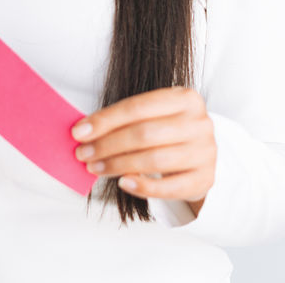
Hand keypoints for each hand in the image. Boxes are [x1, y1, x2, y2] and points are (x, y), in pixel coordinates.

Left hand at [71, 87, 215, 209]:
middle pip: (144, 134)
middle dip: (107, 144)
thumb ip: (125, 120)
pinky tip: (123, 183)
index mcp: (185, 98)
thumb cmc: (168, 131)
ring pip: (154, 160)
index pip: (137, 107)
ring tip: (95, 168)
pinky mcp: (205, 178)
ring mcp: (205, 151)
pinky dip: (143, 186)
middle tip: (83, 154)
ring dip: (118, 165)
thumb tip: (84, 131)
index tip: (79, 132)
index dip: (105, 120)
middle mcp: (199, 122)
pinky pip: (169, 187)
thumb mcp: (153, 115)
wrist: (200, 153)